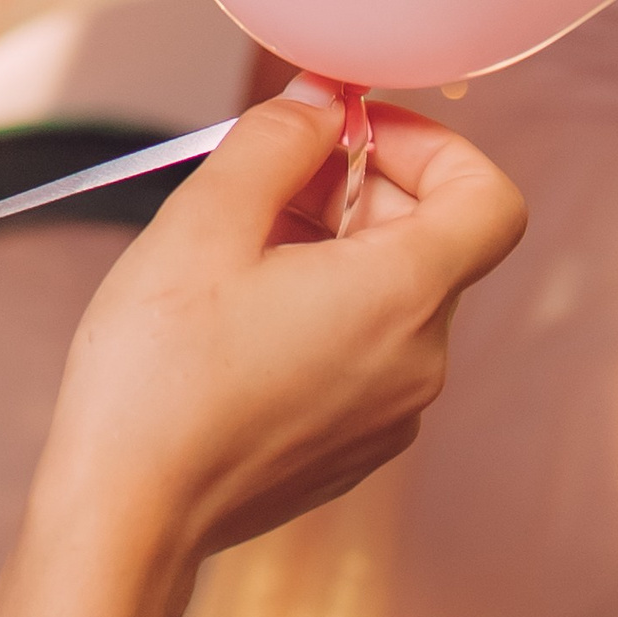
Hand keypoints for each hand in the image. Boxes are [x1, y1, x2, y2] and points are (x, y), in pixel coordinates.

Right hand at [45, 91, 524, 585]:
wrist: (128, 513)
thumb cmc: (157, 375)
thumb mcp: (203, 223)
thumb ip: (275, 143)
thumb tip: (321, 103)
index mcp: (400, 297)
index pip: (489, 196)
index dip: (427, 144)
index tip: (347, 133)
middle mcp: (419, 360)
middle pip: (430, 238)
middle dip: (352, 188)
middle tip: (258, 184)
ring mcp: (392, 412)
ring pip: (389, 293)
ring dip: (327, 248)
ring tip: (230, 254)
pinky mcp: (355, 444)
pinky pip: (363, 348)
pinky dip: (316, 308)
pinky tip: (232, 318)